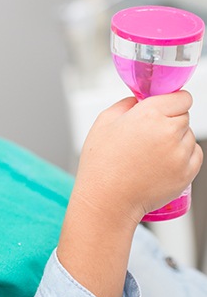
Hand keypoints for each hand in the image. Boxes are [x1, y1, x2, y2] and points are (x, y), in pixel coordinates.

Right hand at [72, 90, 202, 225]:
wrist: (108, 198)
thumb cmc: (101, 162)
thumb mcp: (104, 122)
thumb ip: (125, 104)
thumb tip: (138, 100)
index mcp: (149, 114)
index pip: (181, 97)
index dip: (171, 100)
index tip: (164, 106)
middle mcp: (168, 132)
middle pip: (184, 116)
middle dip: (170, 120)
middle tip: (149, 133)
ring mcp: (180, 154)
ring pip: (189, 136)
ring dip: (176, 138)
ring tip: (152, 151)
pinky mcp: (187, 173)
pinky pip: (195, 155)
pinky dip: (183, 156)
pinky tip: (161, 162)